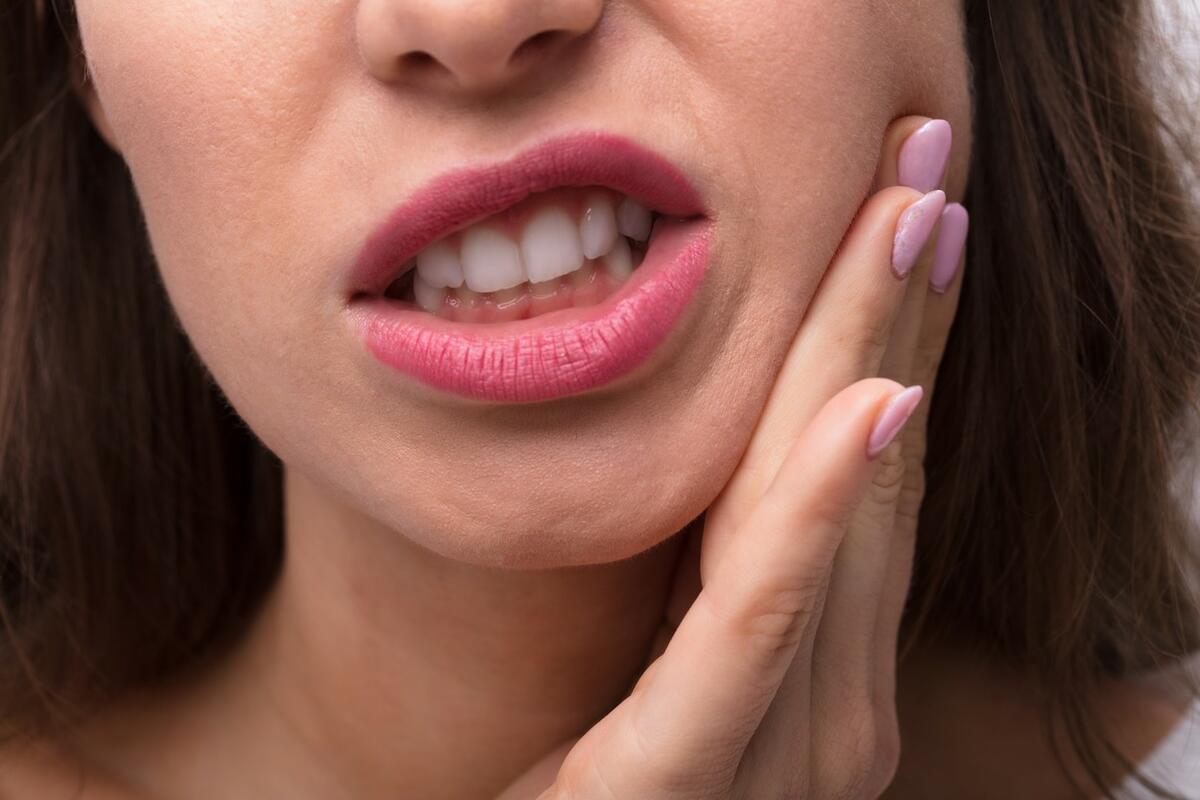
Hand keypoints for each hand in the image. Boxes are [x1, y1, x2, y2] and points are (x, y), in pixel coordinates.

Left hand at [498, 116, 967, 799]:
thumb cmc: (594, 785)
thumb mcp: (664, 652)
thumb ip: (722, 571)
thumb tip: (756, 437)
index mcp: (825, 674)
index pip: (868, 477)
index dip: (897, 339)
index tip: (914, 212)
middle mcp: (835, 710)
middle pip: (869, 471)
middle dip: (899, 312)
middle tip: (923, 164)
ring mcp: (788, 749)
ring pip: (834, 517)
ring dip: (872, 355)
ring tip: (904, 223)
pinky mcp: (695, 769)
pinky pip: (762, 615)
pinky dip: (818, 506)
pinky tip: (867, 405)